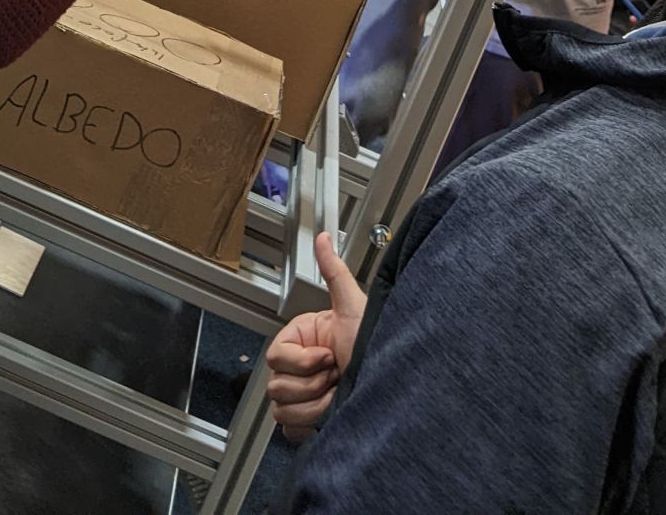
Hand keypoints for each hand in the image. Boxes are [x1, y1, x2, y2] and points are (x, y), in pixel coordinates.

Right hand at [265, 233, 367, 439]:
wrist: (388, 390)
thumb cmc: (372, 346)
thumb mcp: (354, 306)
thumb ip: (335, 271)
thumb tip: (324, 238)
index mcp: (301, 341)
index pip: (277, 357)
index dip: (303, 362)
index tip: (327, 356)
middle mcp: (298, 369)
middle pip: (277, 385)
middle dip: (312, 384)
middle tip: (336, 374)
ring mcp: (300, 396)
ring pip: (282, 409)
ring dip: (315, 405)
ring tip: (337, 392)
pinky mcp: (305, 421)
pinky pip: (290, 428)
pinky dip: (311, 423)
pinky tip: (331, 412)